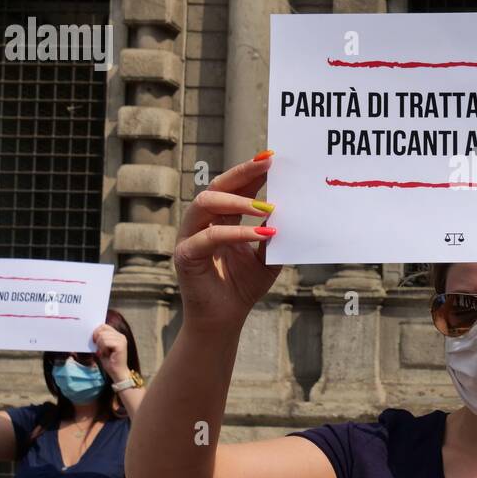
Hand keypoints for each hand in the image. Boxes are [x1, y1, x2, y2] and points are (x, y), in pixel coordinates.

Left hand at [92, 324, 130, 384]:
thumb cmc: (110, 361)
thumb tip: (92, 332)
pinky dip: (103, 348)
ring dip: (100, 345)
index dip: (96, 332)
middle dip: (97, 339)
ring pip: (103, 336)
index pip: (104, 326)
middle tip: (100, 348)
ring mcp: (121, 340)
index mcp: (117, 335)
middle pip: (102, 330)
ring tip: (104, 352)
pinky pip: (105, 342)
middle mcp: (121, 336)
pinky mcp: (120, 345)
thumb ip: (100, 339)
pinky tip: (106, 353)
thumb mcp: (103, 347)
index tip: (94, 341)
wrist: (117, 372)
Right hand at [172, 154, 280, 330]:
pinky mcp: (185, 255)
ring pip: (206, 203)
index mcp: (220, 218)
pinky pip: (209, 237)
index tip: (273, 158)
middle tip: (268, 164)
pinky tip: (261, 232)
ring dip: (238, 201)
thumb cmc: (243, 286)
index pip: (233, 186)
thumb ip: (273, 234)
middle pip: (217, 186)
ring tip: (268, 206)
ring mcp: (190, 236)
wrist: (225, 320)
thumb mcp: (267, 256)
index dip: (250, 171)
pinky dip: (236, 233)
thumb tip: (291, 210)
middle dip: (243, 173)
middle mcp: (202, 222)